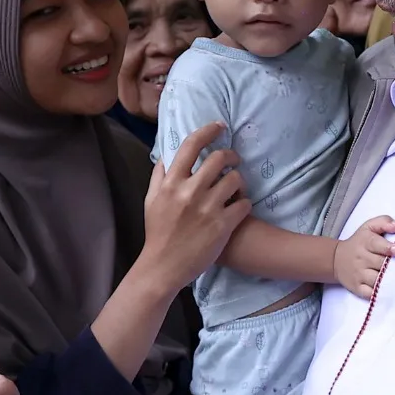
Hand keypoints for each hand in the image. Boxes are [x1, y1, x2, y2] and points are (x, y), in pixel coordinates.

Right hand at [142, 124, 251, 287]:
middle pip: (219, 158)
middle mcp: (190, 191)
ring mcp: (208, 208)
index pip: (191, 145)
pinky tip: (239, 207)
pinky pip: (244, 203)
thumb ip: (159, 177)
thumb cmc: (157, 233)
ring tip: (235, 188)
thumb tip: (167, 158)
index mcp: (171, 183)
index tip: (219, 127)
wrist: (163, 267)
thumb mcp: (150, 201)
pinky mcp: (223, 225)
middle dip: (231, 156)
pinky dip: (244, 202)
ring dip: (239, 181)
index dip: (208, 131)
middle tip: (234, 160)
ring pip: (235, 179)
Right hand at [335, 216, 394, 298]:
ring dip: (388, 280)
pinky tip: (390, 291)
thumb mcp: (369, 227)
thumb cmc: (360, 242)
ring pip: (375, 280)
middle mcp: (361, 259)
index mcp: (365, 242)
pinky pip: (369, 293)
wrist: (336, 259)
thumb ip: (384, 222)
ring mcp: (359, 274)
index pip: (375, 244)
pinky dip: (379, 294)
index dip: (387, 247)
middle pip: (379, 263)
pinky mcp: (357, 287)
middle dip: (392, 265)